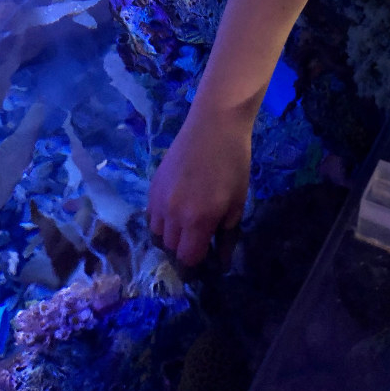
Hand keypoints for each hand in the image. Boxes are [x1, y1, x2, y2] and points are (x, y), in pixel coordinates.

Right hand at [147, 107, 250, 266]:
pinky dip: (162, 220)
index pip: (187, 258)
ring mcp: (158, 199)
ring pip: (157, 233)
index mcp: (197, 220)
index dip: (197, 264)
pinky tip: (176, 211)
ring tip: (186, 227)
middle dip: (184, 250)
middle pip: (170, 248)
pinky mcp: (152, 186)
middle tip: (199, 242)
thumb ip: (227, 236)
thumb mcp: (237, 204)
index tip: (206, 259)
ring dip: (170, 236)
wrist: (213, 127)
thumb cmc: (233, 165)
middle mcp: (172, 213)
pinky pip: (151, 215)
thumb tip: (221, 262)